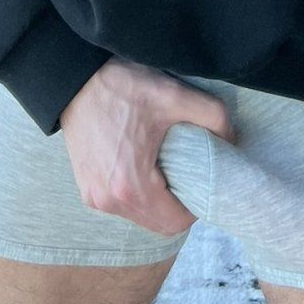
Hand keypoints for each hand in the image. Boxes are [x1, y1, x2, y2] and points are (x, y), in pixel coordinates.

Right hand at [60, 58, 236, 233]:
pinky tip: (143, 166)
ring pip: (139, 217)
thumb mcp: (174, 94)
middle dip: (177, 206)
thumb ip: (214, 117)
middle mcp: (109, 201)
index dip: (196, 205)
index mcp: (131, 185)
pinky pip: (121, 206)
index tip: (201, 179)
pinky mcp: (86, 189)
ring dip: (157, 202)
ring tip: (166, 168)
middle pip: (158, 224)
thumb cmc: (121, 87)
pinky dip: (137, 195)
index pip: (176, 222)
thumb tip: (230, 141)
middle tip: (187, 174)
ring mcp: (94, 198)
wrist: (73, 79)